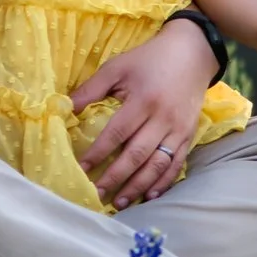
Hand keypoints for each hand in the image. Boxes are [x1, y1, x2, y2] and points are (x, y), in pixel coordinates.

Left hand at [69, 21, 211, 207]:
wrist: (191, 54)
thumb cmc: (148, 60)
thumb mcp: (117, 67)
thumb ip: (91, 89)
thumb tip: (65, 109)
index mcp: (143, 101)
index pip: (117, 134)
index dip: (98, 153)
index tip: (81, 169)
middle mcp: (163, 119)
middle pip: (137, 155)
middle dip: (116, 177)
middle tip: (97, 194)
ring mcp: (179, 130)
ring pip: (158, 165)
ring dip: (139, 186)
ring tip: (120, 202)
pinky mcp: (189, 135)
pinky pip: (177, 164)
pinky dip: (163, 182)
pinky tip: (149, 195)